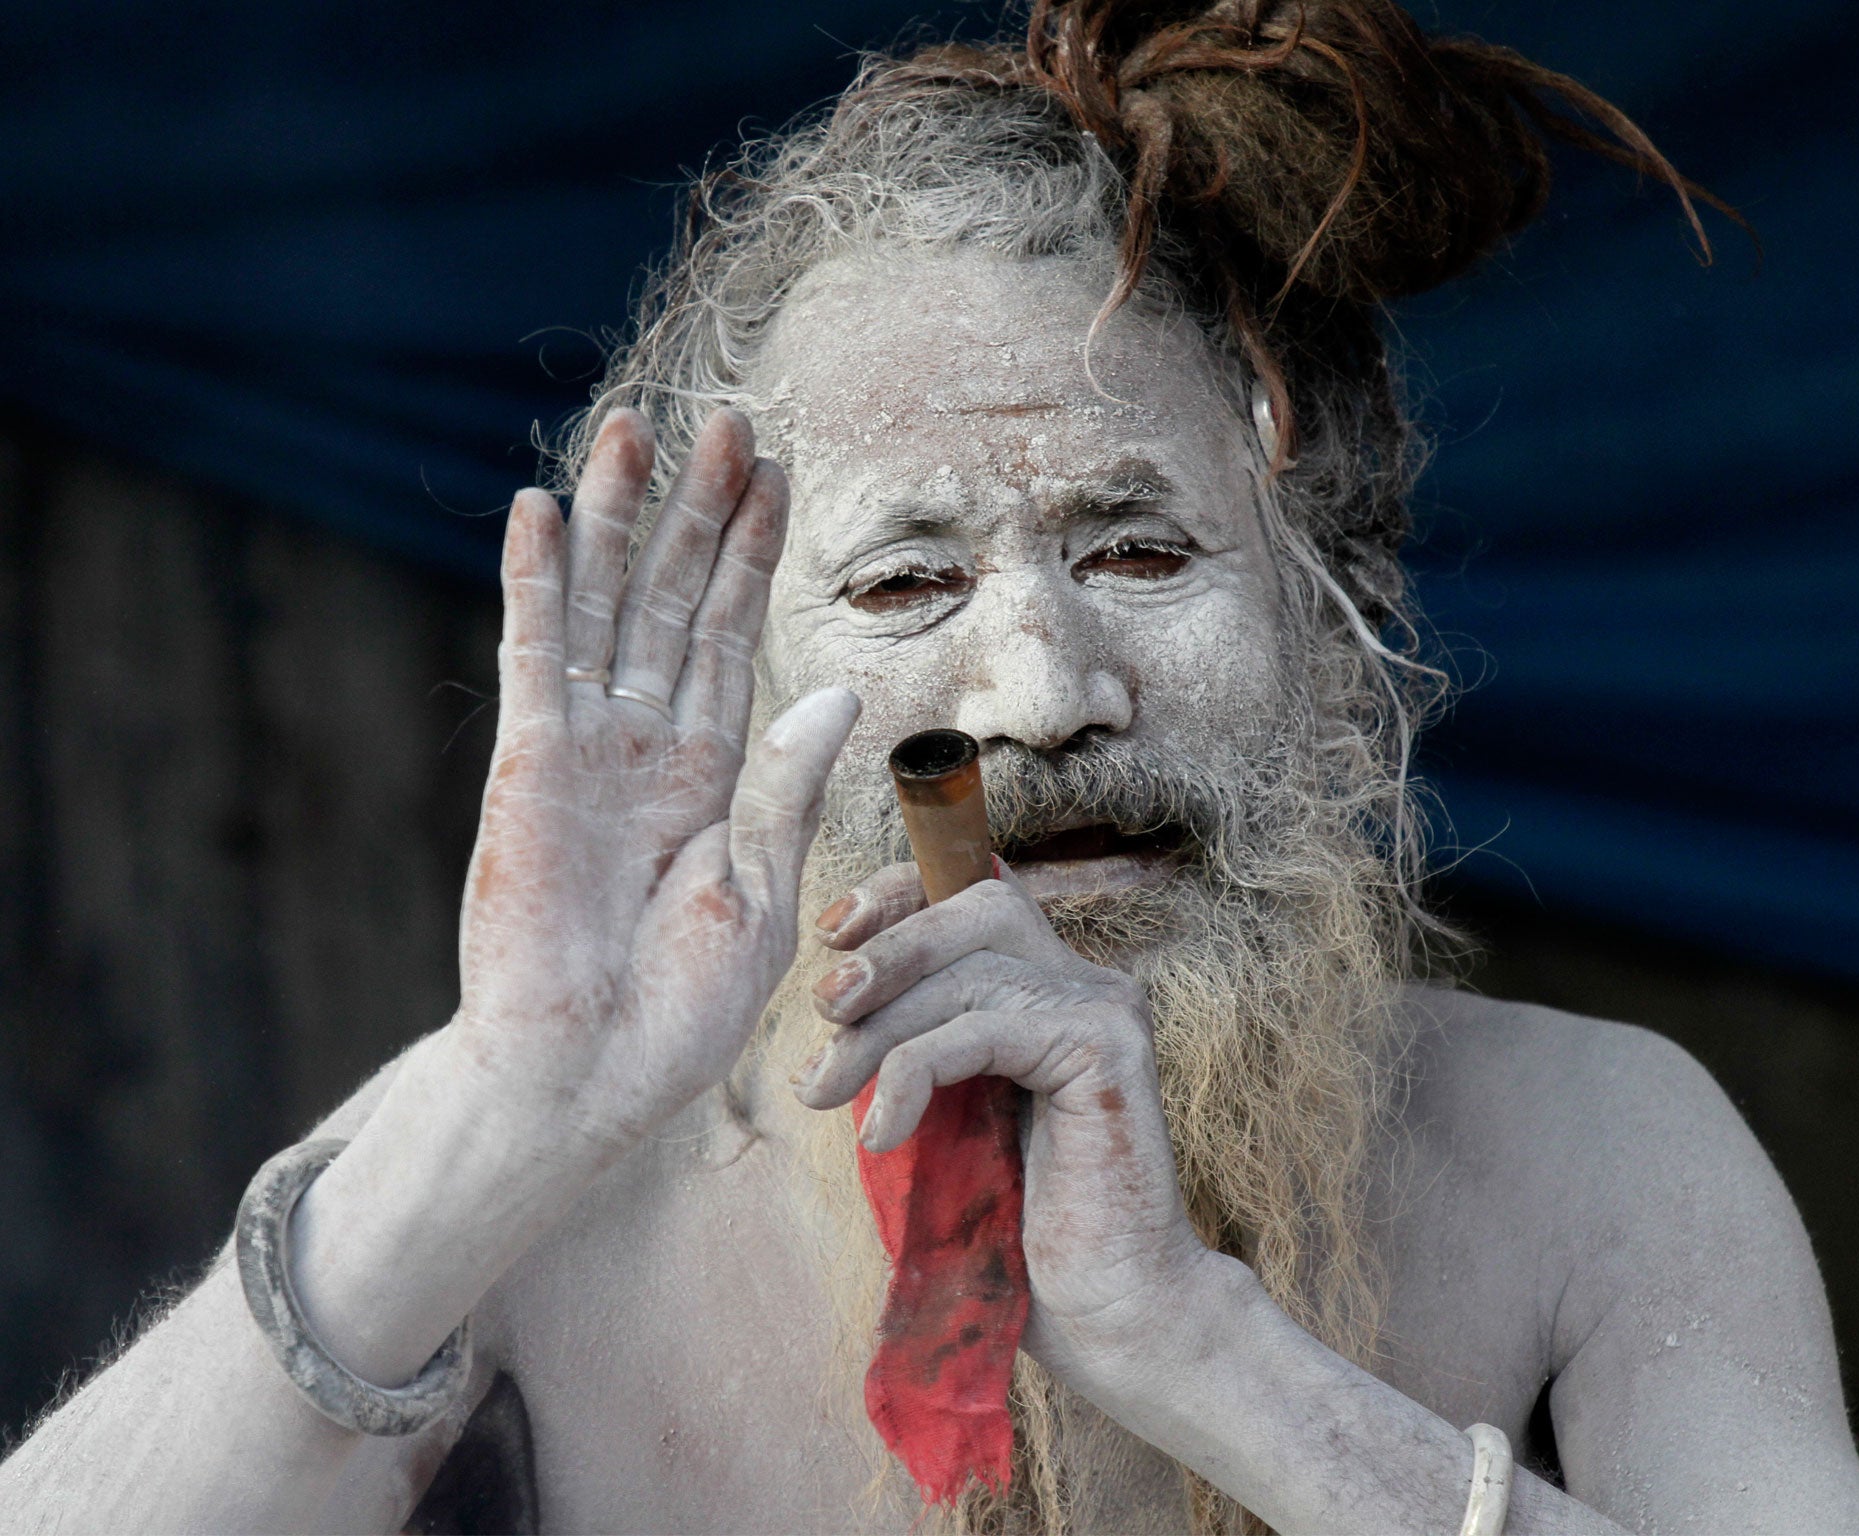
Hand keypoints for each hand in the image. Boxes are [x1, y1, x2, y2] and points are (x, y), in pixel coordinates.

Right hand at [456, 405, 857, 1157]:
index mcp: (709, 771)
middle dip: (699, 510)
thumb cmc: (682, 1009)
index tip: (780, 476)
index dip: (754, 555)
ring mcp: (584, 747)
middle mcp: (645, 742)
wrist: (592, 1074)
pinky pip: (535, 656)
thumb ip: (788, 786)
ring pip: (604, 605)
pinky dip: (535, 582)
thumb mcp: (763, 893)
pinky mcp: (529, 765)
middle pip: (674, 597)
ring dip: (616, 517)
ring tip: (632, 427)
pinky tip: (540, 508)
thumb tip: (838, 690)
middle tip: (726, 421)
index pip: (735, 634)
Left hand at [793, 860, 1208, 1380]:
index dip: (902, 894)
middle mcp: (1087, 985)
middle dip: (887, 947)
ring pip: (972, 966)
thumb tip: (834, 998)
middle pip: (976, 908)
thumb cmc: (1019, 1230)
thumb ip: (914, 1047)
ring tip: (825, 1088)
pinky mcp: (1105, 1050)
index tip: (832, 932)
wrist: (1106, 1313)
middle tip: (824, 1007)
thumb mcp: (945, 1117)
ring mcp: (1104, 1011)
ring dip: (883, 1022)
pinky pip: (983, 1027)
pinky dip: (916, 1071)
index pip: (976, 892)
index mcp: (1051, 990)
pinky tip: (884, 1133)